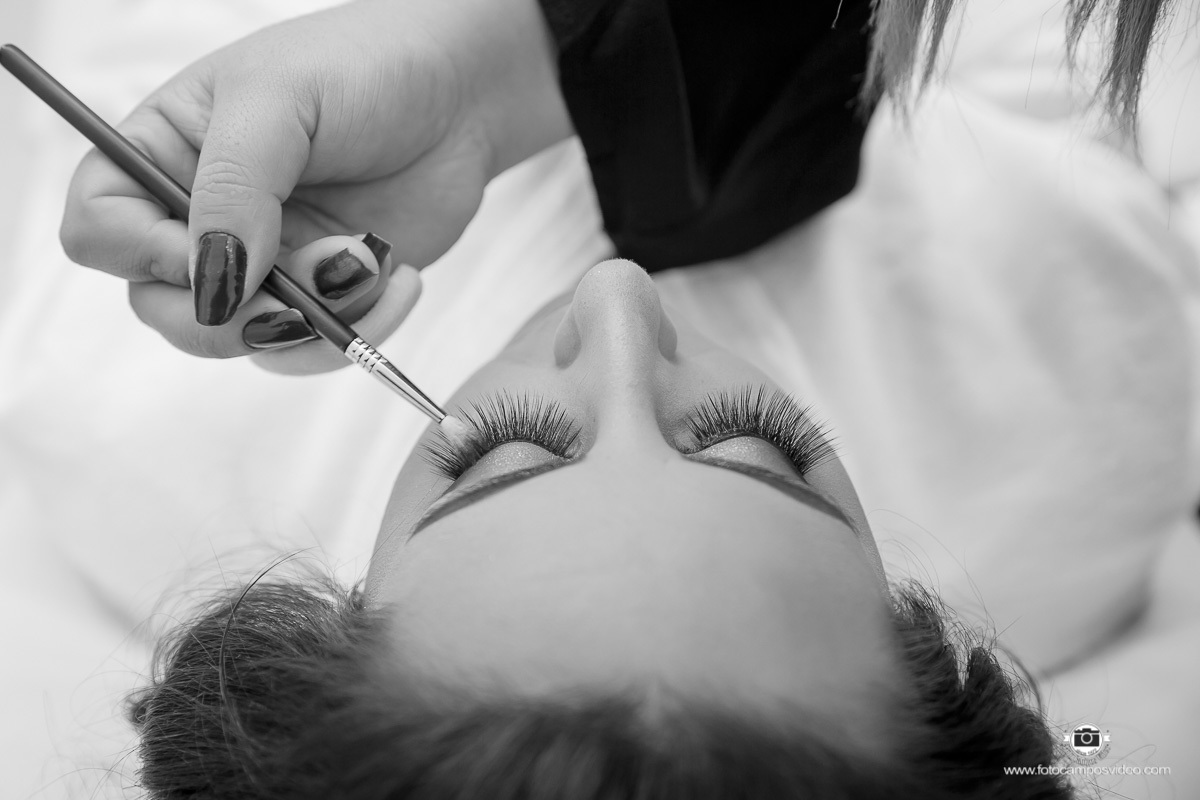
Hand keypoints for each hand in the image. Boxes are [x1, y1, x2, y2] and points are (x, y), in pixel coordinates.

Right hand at [59, 0, 569, 372]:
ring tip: (366, 257)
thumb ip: (233, 188)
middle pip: (165, 308)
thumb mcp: (280, 101)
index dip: (142, 256)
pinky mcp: (322, 295)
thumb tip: (213, 285)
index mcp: (164, 154)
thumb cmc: (365, 68)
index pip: (98, 230)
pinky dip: (358, 328)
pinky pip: (313, 348)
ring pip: (243, 341)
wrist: (462, 96)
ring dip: (311, 319)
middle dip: (236, 313)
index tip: (219, 251)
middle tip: (303, 289)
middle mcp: (203, 218)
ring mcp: (264, 263)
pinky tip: (397, 274)